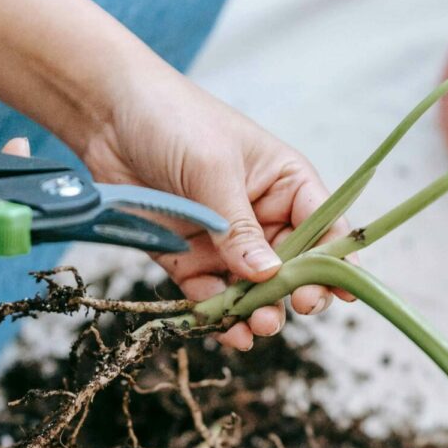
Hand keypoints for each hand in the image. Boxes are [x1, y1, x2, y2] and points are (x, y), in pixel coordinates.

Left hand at [84, 55, 354, 350]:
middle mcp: (262, 216)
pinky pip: (212, 296)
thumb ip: (239, 226)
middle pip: (294, 267)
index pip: (324, 226)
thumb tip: (269, 275)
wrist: (107, 115)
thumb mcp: (212, 169)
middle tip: (298, 308)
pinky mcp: (188, 258)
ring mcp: (225, 241)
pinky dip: (221, 317)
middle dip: (298, 292)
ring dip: (260, 311)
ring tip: (258, 325)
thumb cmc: (174, 120)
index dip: (336, 261)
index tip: (339, 292)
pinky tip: (229, 333)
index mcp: (285, 182)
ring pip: (254, 289)